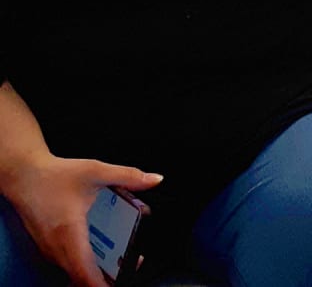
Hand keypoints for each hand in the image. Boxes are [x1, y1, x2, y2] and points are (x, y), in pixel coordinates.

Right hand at [4, 154, 162, 285]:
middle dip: (107, 277)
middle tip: (130, 264)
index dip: (102, 284)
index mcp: (69, 233)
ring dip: (97, 270)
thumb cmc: (54, 175)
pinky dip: (86, 262)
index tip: (118, 282)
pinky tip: (102, 248)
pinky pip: (69, 263)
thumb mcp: (96, 171)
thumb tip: (154, 180)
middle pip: (82, 277)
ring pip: (74, 272)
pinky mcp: (49, 248)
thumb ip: (127, 176)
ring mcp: (50, 250)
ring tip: (121, 258)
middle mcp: (57, 247)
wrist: (24, 176)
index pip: (85, 273)